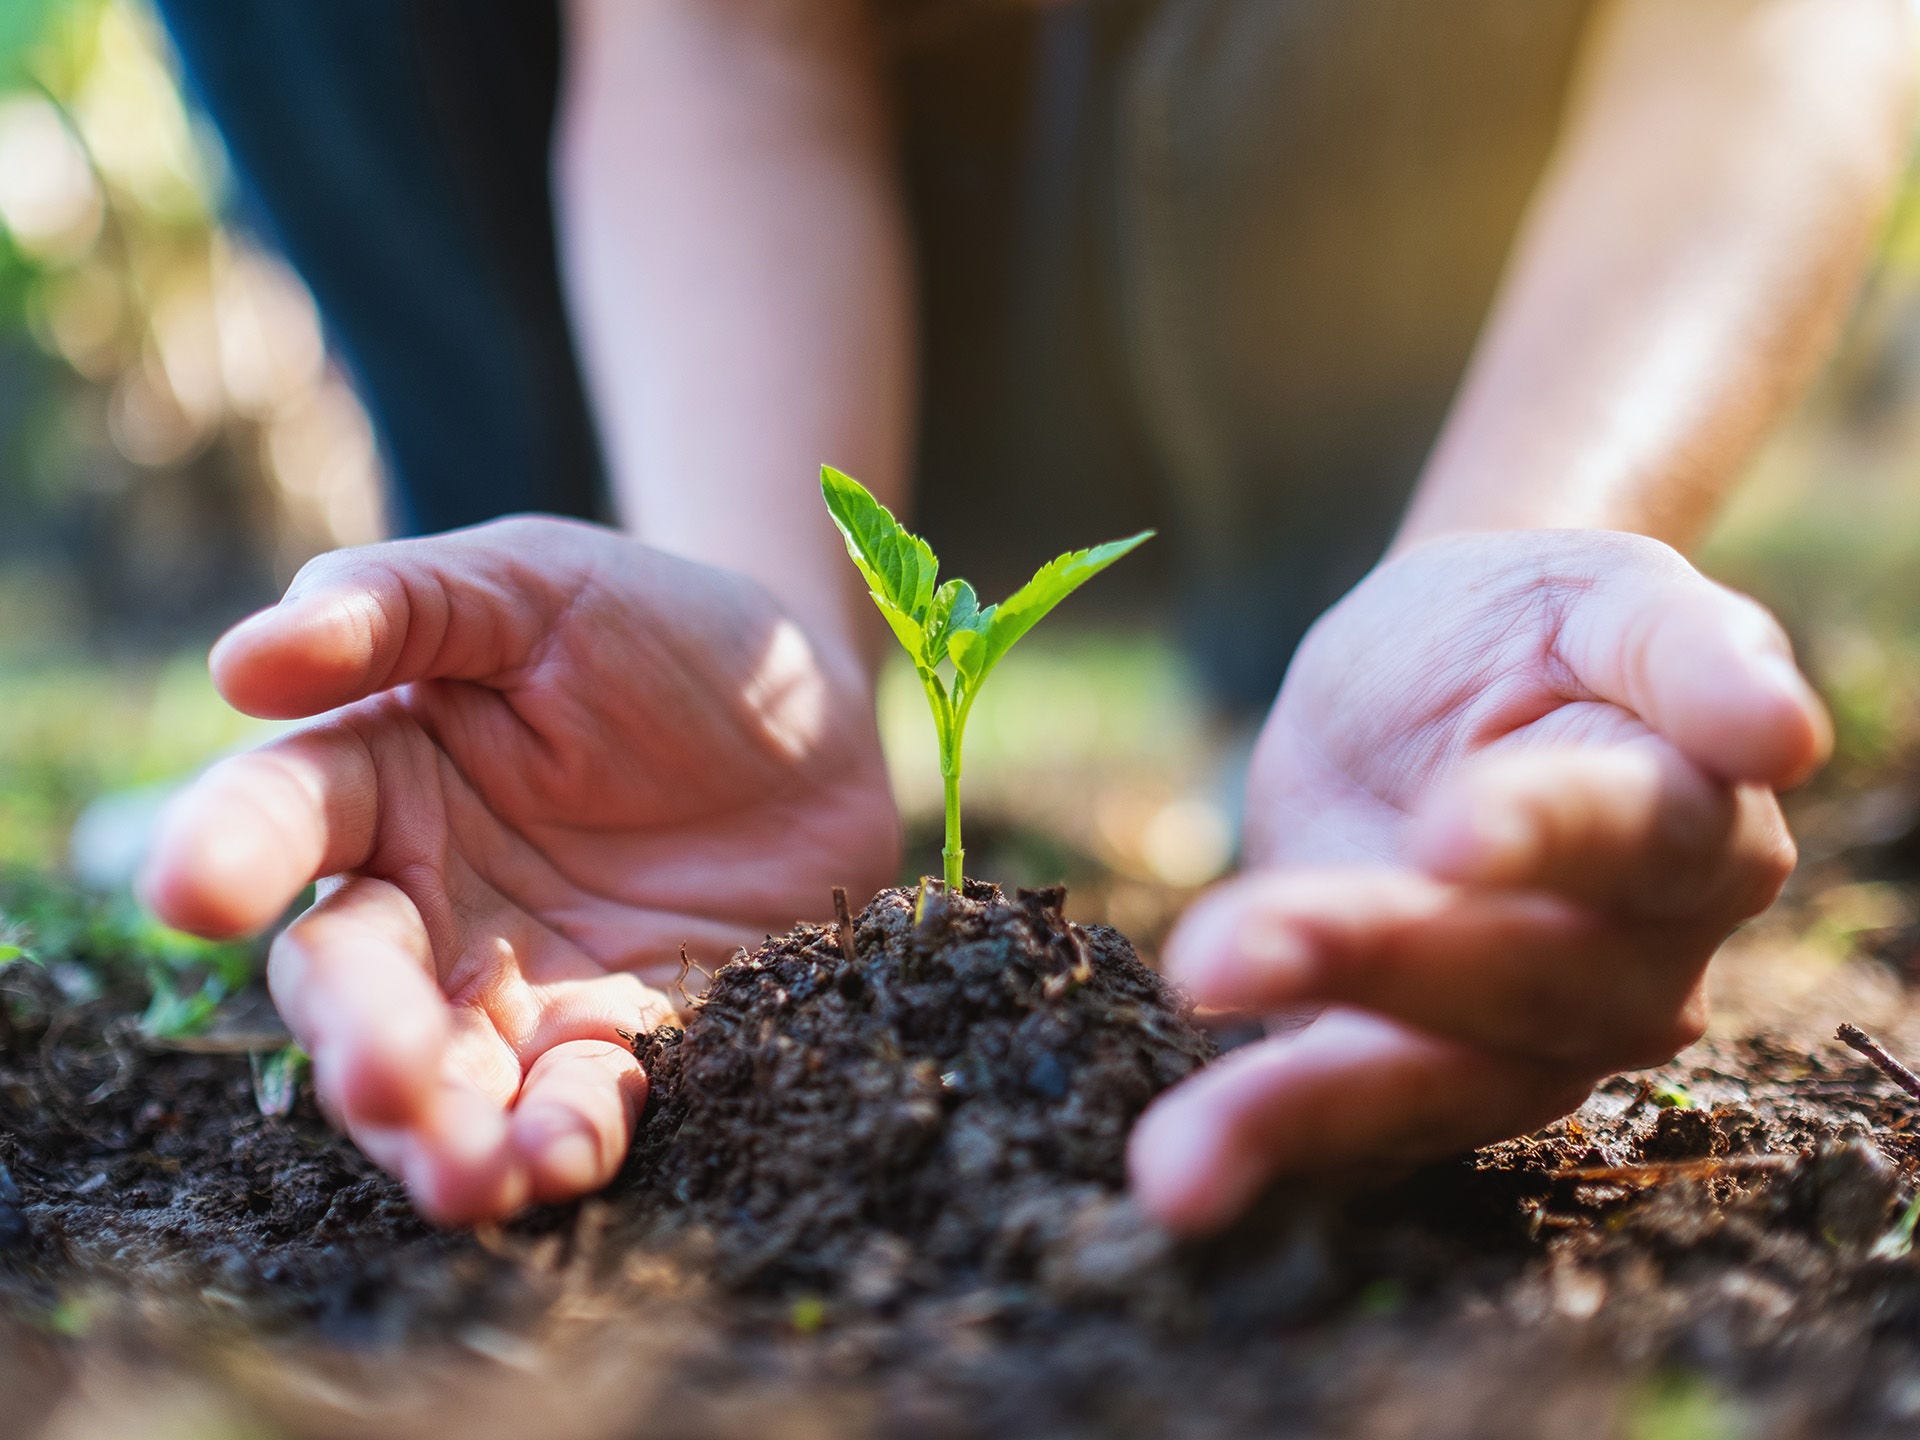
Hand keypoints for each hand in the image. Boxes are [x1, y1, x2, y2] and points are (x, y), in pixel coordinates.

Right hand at [140, 517, 898, 1222]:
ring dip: (446, 1134)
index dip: (232, 850)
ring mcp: (522, 983)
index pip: (280, 816)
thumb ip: (398, 605)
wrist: (810, 708)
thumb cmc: (659, 628)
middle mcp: (428, 899)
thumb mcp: (535, 584)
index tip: (196, 892)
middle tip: (384, 1077)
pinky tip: (569, 1160)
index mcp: (380, 776)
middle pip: (353, 984)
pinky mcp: (622, 1035)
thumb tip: (240, 663)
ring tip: (467, 1175)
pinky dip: (563, 1139)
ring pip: (447, 1077)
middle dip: (358, 1039)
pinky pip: (575, 1103)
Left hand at [1129, 531, 1827, 1232]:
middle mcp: (1629, 962)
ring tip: (1179, 1161)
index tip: (1446, 838)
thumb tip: (1783, 731)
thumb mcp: (1593, 592)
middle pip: (1515, 976)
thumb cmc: (1526, 630)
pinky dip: (1260, 1145)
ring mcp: (1524, 1040)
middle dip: (1367, 960)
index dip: (1541, 837)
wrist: (1421, 674)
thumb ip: (1684, 645)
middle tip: (1219, 952)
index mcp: (1693, 826)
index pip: (1631, 836)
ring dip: (1301, 1108)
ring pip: (1432, 1082)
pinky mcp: (1411, 1070)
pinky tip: (1181, 1175)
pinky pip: (1348, 1123)